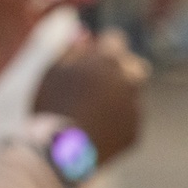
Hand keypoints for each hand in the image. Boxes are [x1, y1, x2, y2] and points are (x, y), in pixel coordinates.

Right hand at [32, 29, 147, 165]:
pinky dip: (116, 120)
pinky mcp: (134, 132)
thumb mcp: (52, 71)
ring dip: (119, 95)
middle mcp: (129, 81)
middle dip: (121, 68)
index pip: (115, 39)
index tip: (89, 55)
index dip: (101, 45)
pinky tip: (94, 127)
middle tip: (99, 80)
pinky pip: (129, 119)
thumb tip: (85, 35)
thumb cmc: (52, 105)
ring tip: (93, 108)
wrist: (62, 151)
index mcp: (108, 60)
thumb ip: (70, 49)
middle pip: (134, 64)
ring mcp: (134, 108)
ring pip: (133, 94)